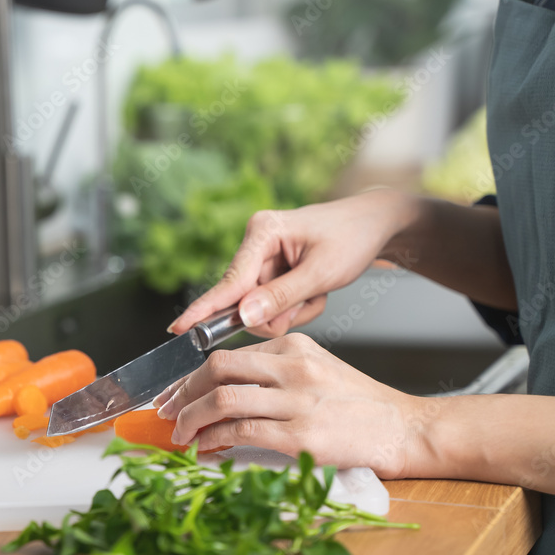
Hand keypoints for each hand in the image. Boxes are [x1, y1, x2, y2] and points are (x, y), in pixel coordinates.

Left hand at [153, 333, 422, 478]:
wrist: (405, 429)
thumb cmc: (359, 405)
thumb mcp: (317, 368)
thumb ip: (274, 371)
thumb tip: (222, 389)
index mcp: (294, 346)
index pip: (228, 353)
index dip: (192, 375)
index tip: (174, 392)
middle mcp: (293, 367)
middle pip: (217, 368)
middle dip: (181, 391)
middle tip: (165, 410)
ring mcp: (297, 400)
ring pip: (222, 399)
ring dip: (190, 419)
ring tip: (179, 435)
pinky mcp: (301, 435)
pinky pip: (241, 432)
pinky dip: (214, 441)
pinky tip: (205, 449)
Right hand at [168, 189, 420, 337]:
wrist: (376, 225)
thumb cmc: (353, 238)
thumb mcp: (321, 272)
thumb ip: (281, 297)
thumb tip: (244, 317)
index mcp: (262, 232)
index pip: (229, 281)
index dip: (205, 309)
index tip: (179, 329)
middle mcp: (255, 243)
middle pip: (245, 301)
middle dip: (278, 312)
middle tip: (309, 301)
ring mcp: (262, 258)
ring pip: (261, 308)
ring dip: (292, 310)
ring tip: (316, 292)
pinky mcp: (271, 270)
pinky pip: (273, 305)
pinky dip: (297, 306)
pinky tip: (314, 291)